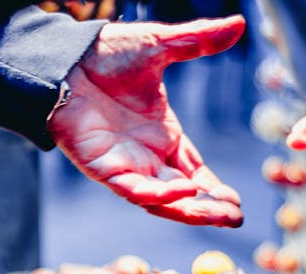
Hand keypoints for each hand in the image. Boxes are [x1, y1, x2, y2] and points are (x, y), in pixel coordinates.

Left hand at [48, 16, 244, 227]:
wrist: (67, 57)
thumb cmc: (106, 53)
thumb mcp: (161, 47)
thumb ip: (198, 41)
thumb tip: (238, 23)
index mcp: (162, 135)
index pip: (194, 171)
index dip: (214, 189)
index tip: (237, 204)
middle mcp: (145, 156)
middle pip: (182, 193)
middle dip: (209, 208)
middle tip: (235, 219)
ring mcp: (124, 164)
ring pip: (161, 199)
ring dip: (189, 209)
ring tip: (220, 215)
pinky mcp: (102, 167)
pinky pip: (132, 189)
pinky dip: (158, 193)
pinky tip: (184, 191)